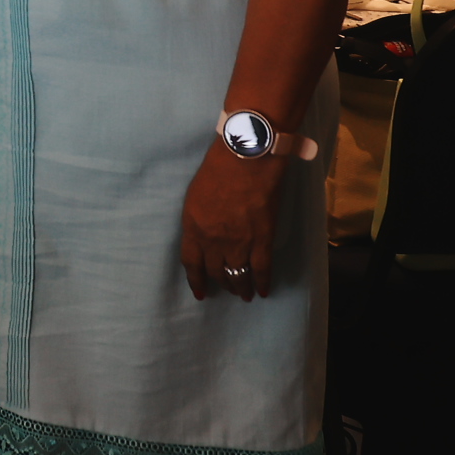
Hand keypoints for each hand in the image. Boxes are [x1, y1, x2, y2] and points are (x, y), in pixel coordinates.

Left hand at [180, 141, 286, 301]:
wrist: (245, 160)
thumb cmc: (216, 170)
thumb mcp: (194, 196)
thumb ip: (197, 220)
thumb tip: (203, 234)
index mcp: (193, 228)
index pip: (191, 263)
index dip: (196, 280)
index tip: (200, 293)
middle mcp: (213, 241)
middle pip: (216, 271)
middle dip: (221, 283)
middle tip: (227, 290)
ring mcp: (239, 243)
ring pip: (238, 275)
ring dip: (240, 287)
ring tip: (243, 294)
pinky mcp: (262, 240)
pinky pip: (262, 269)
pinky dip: (263, 282)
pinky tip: (263, 291)